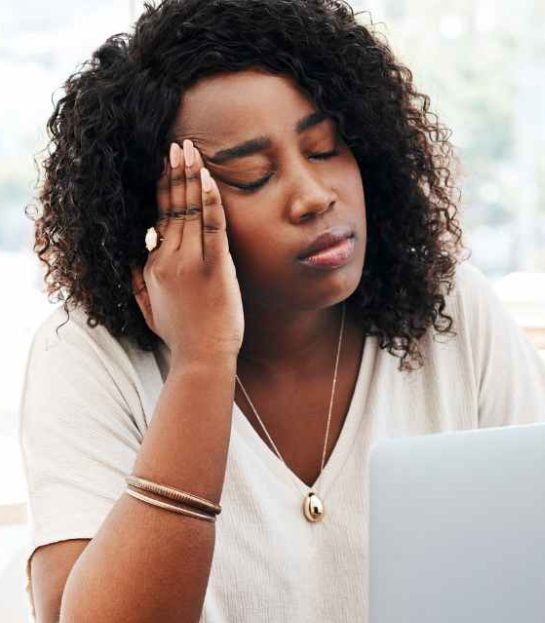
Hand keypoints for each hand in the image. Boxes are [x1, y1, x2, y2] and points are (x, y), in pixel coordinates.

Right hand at [132, 139, 243, 366]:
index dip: (164, 190)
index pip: (159, 219)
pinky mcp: (215, 268)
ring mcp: (190, 263)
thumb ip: (137, 281)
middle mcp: (168, 259)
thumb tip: (131, 258)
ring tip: (190, 150)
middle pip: (171, 207)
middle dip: (175, 173)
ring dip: (190, 177)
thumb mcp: (148, 308)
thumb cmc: (181, 336)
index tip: (165, 167)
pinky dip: (210, 200)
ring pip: (189, 211)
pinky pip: (211, 227)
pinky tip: (209, 179)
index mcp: (154, 266)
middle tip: (177, 145)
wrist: (201, 358)